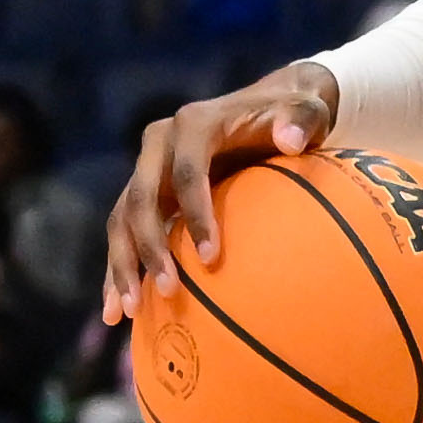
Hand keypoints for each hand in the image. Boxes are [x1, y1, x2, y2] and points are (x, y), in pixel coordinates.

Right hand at [106, 62, 341, 304]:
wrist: (266, 110)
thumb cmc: (291, 118)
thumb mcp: (305, 111)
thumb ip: (302, 119)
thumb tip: (293, 140)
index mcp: (193, 125)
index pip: (186, 172)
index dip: (195, 214)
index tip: (211, 258)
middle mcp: (159, 145)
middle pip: (141, 198)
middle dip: (149, 246)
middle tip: (168, 290)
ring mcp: (147, 171)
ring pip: (121, 219)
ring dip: (122, 266)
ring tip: (126, 312)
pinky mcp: (145, 195)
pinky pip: (123, 234)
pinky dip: (119, 270)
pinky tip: (117, 312)